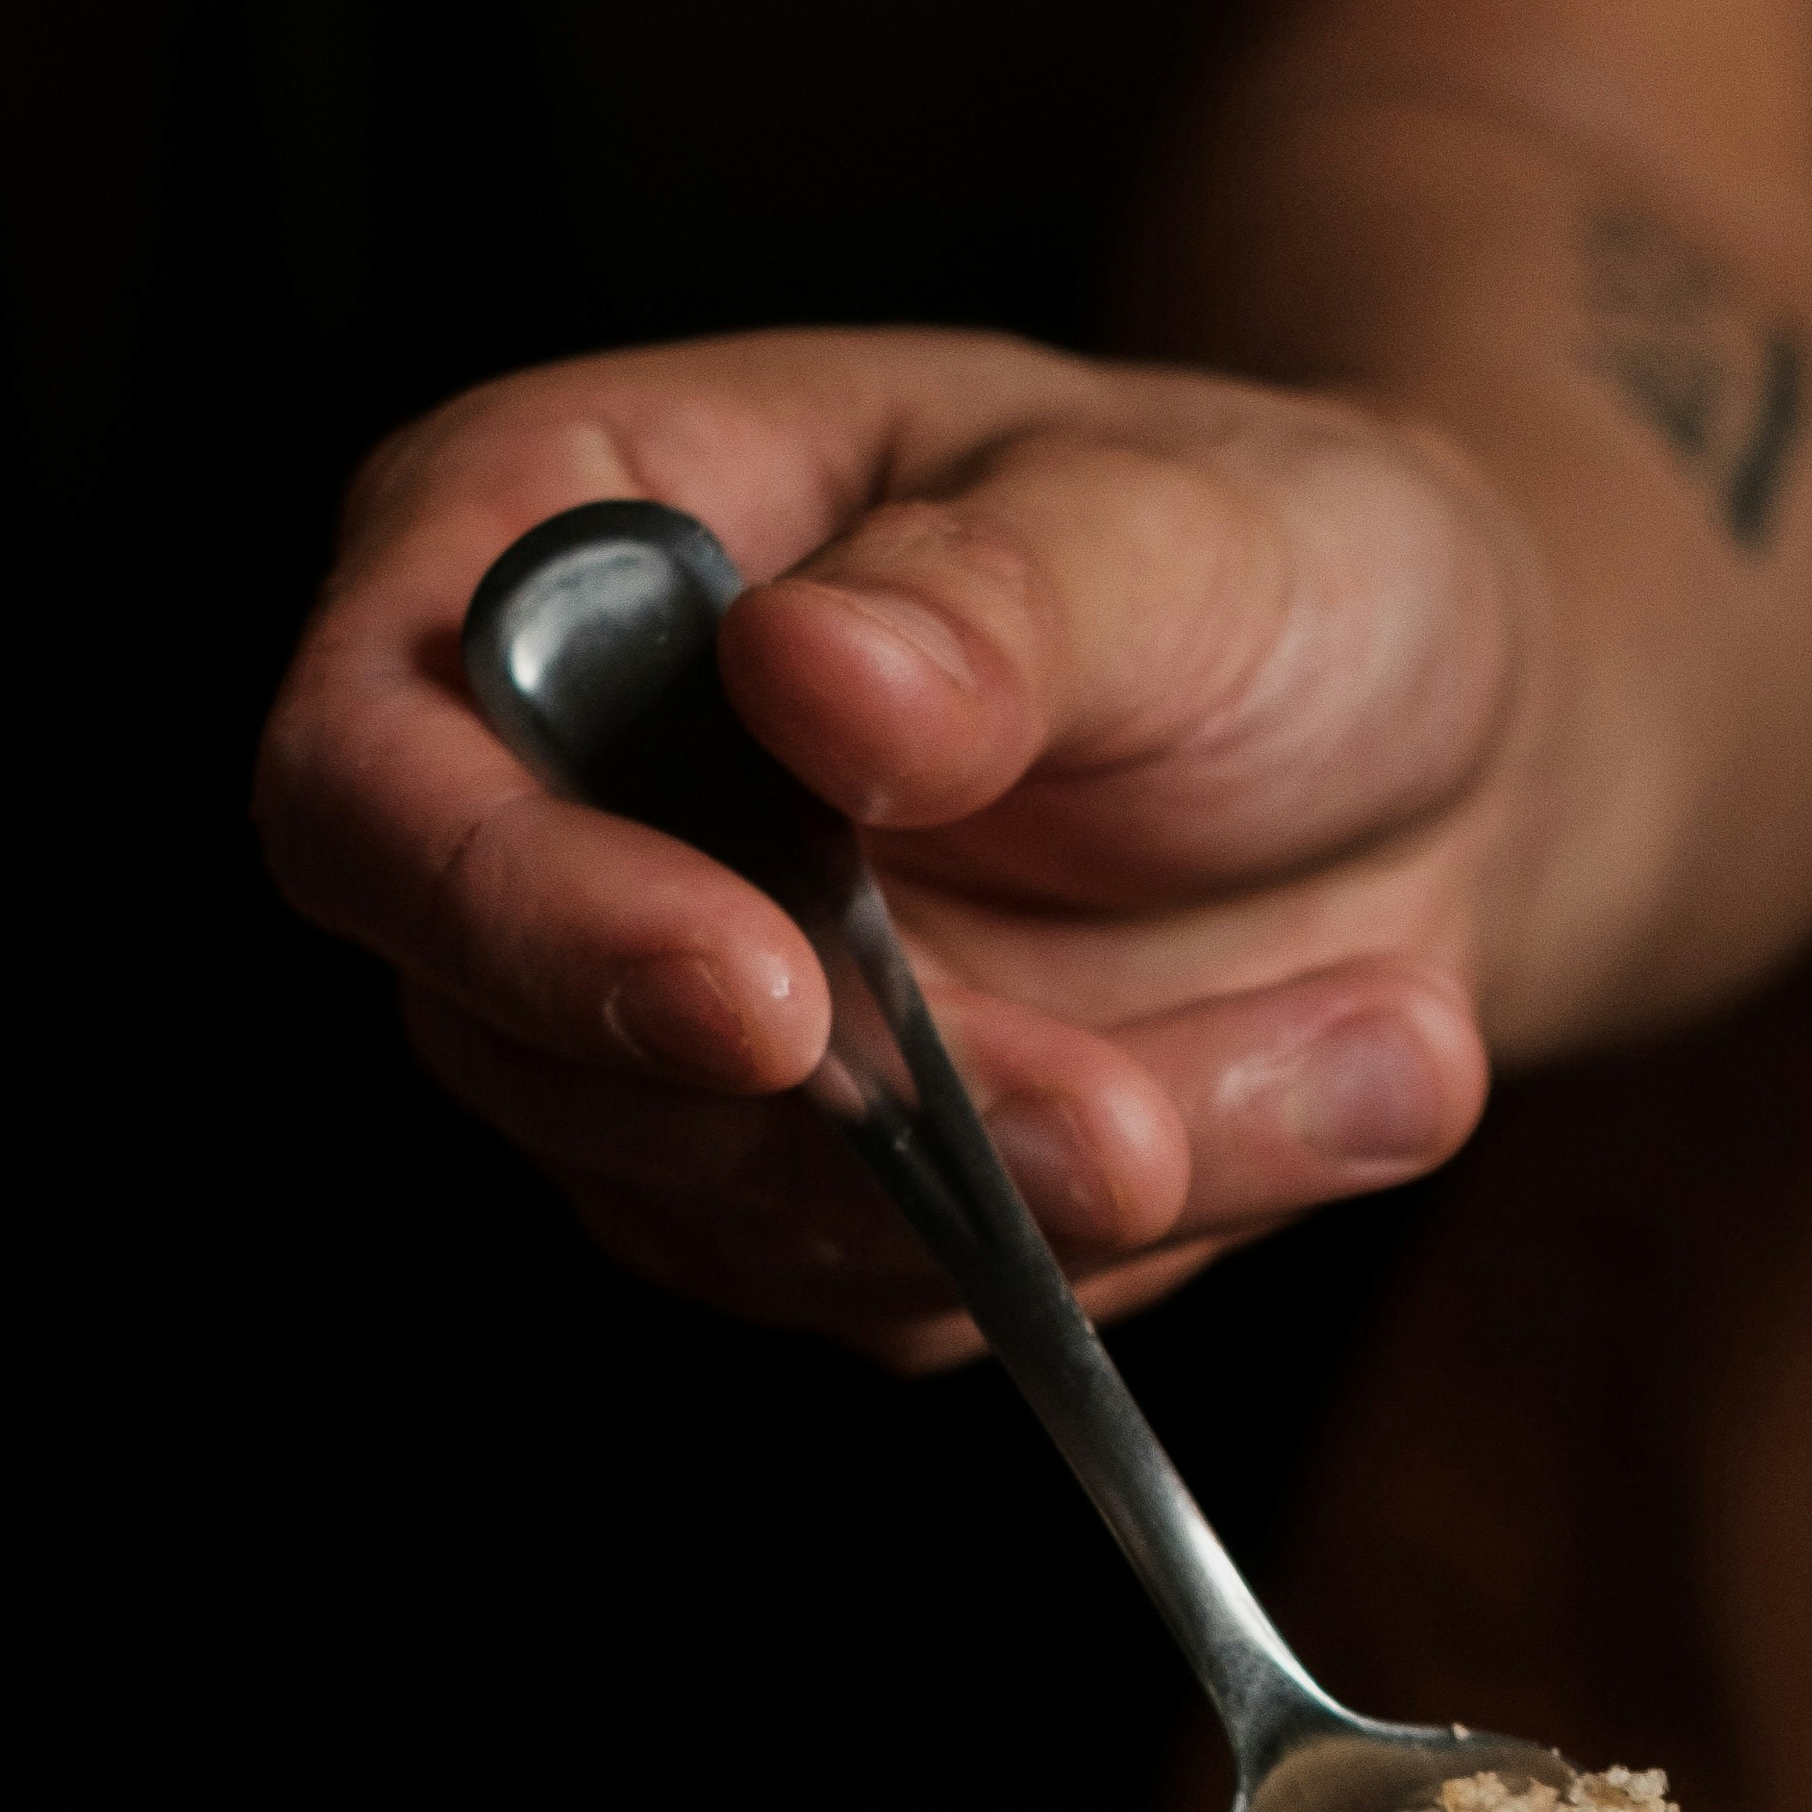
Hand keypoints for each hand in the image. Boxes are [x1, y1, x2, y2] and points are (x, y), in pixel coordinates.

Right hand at [257, 330, 1513, 1359]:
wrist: (1434, 748)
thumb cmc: (1263, 564)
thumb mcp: (1182, 519)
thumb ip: (996, 604)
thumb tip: (815, 680)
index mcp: (556, 546)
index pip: (376, 780)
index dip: (525, 912)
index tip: (759, 1001)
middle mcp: (565, 815)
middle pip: (540, 1056)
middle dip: (864, 1125)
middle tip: (1136, 1129)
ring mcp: (680, 1040)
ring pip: (763, 1217)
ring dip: (1065, 1188)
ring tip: (1376, 1041)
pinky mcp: (826, 1206)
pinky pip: (932, 1293)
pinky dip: (1153, 1230)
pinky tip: (1346, 1079)